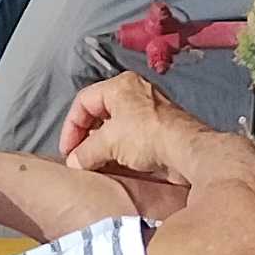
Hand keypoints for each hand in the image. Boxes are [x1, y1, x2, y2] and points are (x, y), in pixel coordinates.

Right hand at [59, 67, 215, 181]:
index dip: (71, 126)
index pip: (84, 101)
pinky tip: (115, 168)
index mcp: (120, 85)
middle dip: (86, 138)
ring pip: (116, 128)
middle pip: (100, 114)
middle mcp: (136, 93)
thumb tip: (74, 163)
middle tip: (80, 159)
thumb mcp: (108, 142)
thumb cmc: (147, 136)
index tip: (67, 151)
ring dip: (103, 148)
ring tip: (95, 166)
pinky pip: (132, 140)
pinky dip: (120, 153)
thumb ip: (85, 152)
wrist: (187, 152)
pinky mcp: (160, 132)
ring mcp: (150, 112)